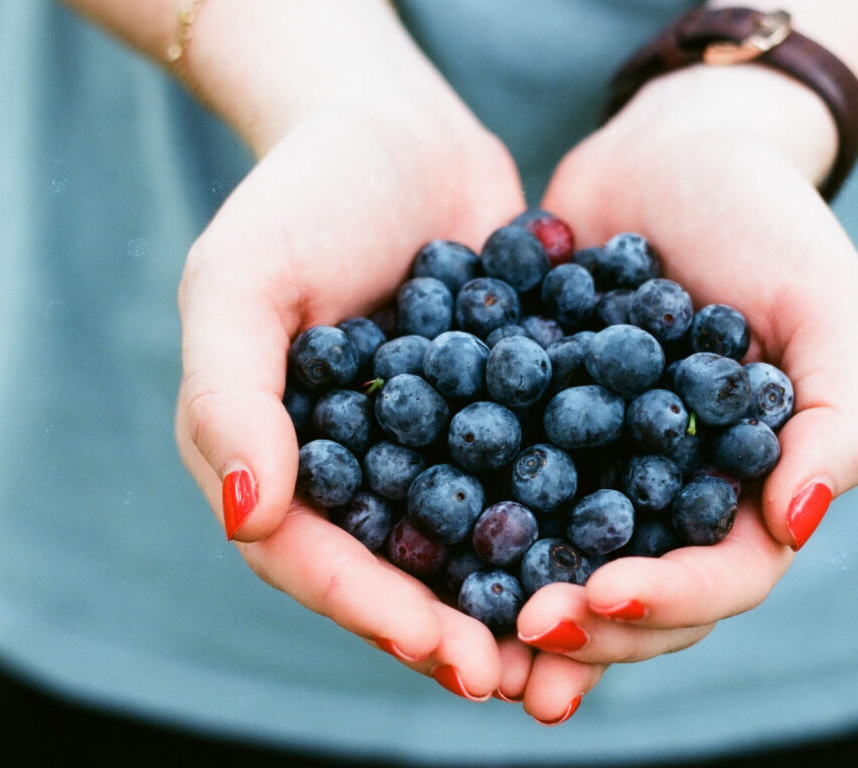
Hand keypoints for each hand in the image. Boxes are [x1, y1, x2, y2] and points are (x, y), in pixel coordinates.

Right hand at [171, 99, 528, 699]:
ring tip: (575, 649)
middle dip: (454, 634)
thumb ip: (228, 397)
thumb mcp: (240, 278)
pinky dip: (570, 528)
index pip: (313, 560)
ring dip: (516, 604)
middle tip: (519, 682)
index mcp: (268, 460)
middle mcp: (345, 474)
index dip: (376, 613)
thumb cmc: (300, 192)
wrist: (395, 122)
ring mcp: (424, 453)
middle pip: (394, 576)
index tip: (446, 654)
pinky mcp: (498, 423)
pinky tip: (629, 557)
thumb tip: (248, 520)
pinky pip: (530, 488)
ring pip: (466, 549)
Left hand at [500, 65, 857, 722]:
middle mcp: (674, 502)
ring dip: (518, 617)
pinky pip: (492, 500)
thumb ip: (842, 417)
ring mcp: (598, 476)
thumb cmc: (768, 219)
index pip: (724, 578)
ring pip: (562, 571)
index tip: (605, 595)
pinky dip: (460, 537)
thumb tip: (797, 526)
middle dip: (585, 628)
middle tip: (525, 629)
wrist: (671, 146)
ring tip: (469, 642)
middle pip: (638, 601)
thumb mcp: (828, 303)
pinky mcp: (527, 438)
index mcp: (753, 492)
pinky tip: (414, 559)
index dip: (669, 600)